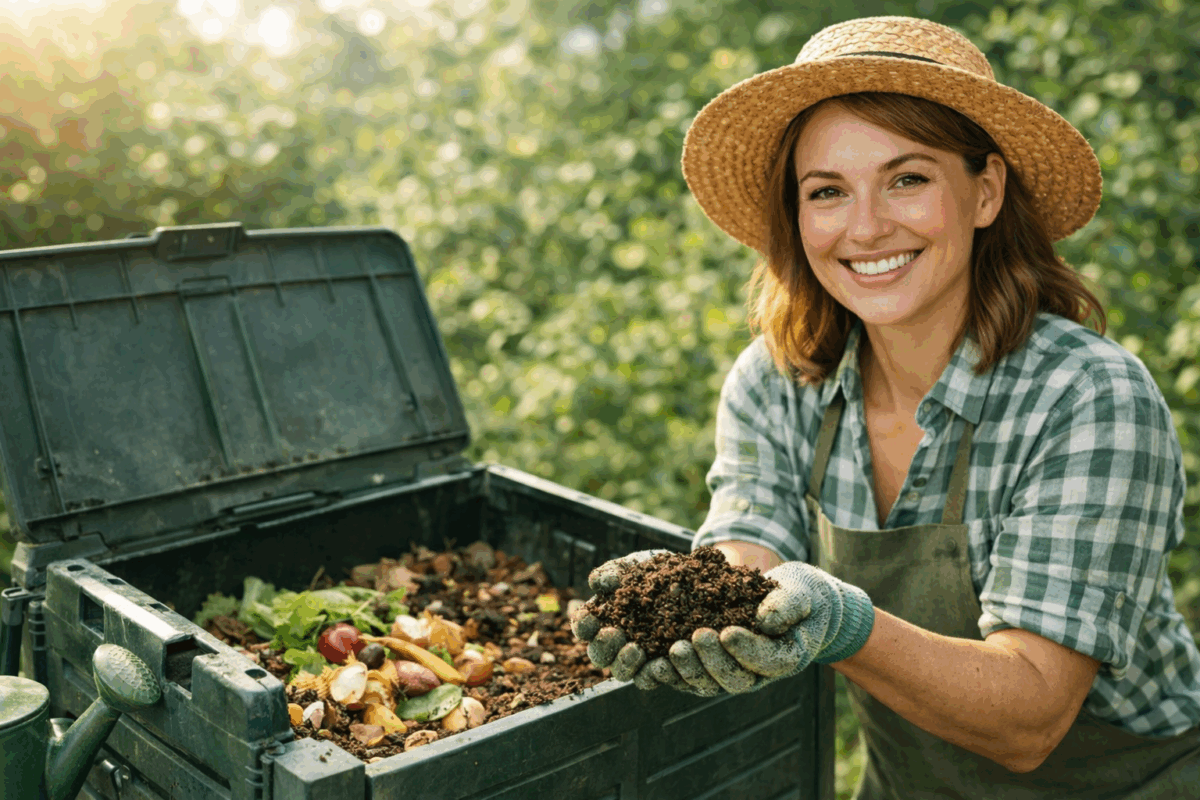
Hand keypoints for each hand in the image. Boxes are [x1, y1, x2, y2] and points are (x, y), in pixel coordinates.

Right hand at [570, 549, 669, 689]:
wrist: (693, 581)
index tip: (589, 617)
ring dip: (624, 663)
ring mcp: (638, 657)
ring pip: (621, 672)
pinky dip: (653, 673)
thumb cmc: (656, 573)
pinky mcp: (661, 667)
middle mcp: (616, 642)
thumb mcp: (637, 566)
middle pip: (599, 655)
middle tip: (613, 634)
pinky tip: (662, 663)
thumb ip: (616, 571)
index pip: (584, 627)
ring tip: (635, 650)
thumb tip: (598, 582)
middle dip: (603, 646)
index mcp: (603, 618)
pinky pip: (651, 678)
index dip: (583, 625)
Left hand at [639, 561, 875, 694]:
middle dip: (712, 661)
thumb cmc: (800, 595)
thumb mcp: (802, 592)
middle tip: (694, 638)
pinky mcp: (712, 666)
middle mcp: (759, 673)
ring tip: (671, 650)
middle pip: (735, 680)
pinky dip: (673, 673)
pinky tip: (654, 661)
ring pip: (709, 684)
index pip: (767, 661)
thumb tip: (766, 621)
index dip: (746, 650)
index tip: (727, 632)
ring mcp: (734, 672)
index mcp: (786, 657)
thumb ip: (788, 605)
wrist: (793, 602)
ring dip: (688, 670)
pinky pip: (691, 677)